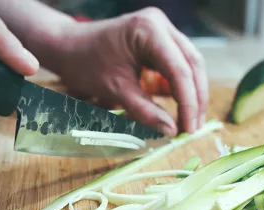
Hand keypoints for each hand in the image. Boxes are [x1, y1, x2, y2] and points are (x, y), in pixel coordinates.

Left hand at [46, 7, 208, 135]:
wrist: (67, 48)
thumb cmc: (85, 64)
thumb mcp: (116, 90)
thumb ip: (145, 111)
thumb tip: (171, 130)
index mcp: (149, 30)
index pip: (179, 70)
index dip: (188, 102)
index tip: (188, 129)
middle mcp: (160, 24)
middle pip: (192, 64)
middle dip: (195, 99)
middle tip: (193, 128)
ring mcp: (162, 30)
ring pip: (190, 64)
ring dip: (192, 93)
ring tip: (190, 121)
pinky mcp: (159, 41)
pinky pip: (179, 64)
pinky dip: (182, 86)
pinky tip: (182, 107)